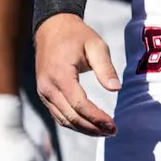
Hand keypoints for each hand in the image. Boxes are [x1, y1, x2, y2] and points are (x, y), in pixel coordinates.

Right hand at [34, 15, 118, 136]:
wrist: (52, 28)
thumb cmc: (77, 35)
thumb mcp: (96, 46)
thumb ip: (105, 68)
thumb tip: (116, 89)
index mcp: (60, 75)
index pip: (79, 104)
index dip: (96, 117)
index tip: (113, 125)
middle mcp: (47, 88)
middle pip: (70, 116)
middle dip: (92, 127)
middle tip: (113, 132)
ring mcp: (43, 92)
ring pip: (63, 119)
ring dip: (83, 128)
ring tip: (104, 132)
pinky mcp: (45, 94)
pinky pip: (58, 114)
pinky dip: (73, 122)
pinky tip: (89, 125)